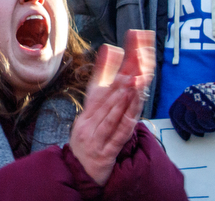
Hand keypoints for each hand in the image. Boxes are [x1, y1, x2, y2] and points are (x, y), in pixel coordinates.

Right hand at [68, 30, 154, 185]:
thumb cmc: (90, 138)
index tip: (128, 42)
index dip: (117, 61)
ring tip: (133, 78)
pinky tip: (130, 110)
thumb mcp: (92, 110)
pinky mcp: (105, 151)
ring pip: (112, 113)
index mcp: (90, 108)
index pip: (104, 80)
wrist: (78, 172)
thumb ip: (102, 81)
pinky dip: (123, 120)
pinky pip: (116, 133)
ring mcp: (97, 135)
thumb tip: (112, 50)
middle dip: (125, 71)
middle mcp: (91, 119)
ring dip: (122, 95)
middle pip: (109, 93)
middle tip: (136, 54)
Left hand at [168, 77, 214, 140]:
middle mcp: (187, 96)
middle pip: (179, 118)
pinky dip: (210, 126)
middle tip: (200, 135)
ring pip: (190, 121)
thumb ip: (191, 112)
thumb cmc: (214, 102)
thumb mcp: (199, 102)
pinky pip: (202, 121)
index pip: (173, 112)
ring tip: (211, 129)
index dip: (178, 126)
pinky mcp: (205, 103)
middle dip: (188, 129)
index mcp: (184, 96)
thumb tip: (185, 134)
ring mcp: (195, 99)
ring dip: (201, 129)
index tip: (185, 137)